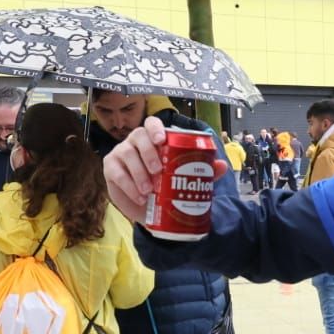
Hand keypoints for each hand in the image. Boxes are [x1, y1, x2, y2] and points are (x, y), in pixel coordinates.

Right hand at [101, 116, 229, 222]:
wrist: (149, 209)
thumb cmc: (166, 187)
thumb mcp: (185, 179)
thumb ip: (203, 170)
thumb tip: (222, 165)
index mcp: (154, 139)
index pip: (151, 124)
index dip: (156, 129)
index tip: (162, 140)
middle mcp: (136, 142)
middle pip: (138, 136)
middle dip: (148, 152)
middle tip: (158, 171)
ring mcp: (121, 153)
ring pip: (127, 153)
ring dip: (138, 172)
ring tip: (149, 190)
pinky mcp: (110, 168)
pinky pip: (117, 173)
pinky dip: (128, 185)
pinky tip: (139, 196)